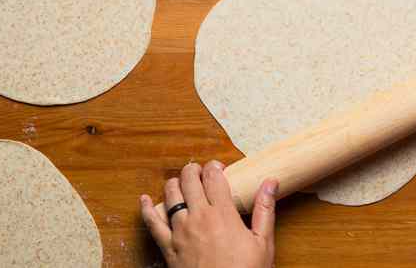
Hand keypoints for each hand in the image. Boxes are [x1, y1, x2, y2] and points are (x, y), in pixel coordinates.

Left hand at [139, 161, 275, 267]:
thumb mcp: (263, 242)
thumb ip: (265, 209)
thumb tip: (270, 182)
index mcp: (222, 214)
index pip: (214, 177)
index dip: (214, 167)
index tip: (218, 167)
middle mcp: (199, 217)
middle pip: (190, 181)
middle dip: (193, 170)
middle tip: (199, 170)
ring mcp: (180, 232)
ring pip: (171, 196)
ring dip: (175, 184)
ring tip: (181, 181)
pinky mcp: (168, 247)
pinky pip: (152, 224)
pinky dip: (147, 209)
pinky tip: (145, 200)